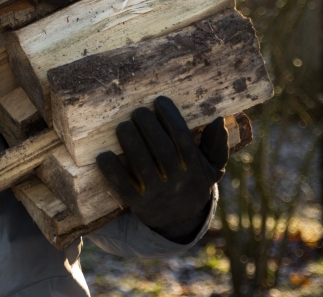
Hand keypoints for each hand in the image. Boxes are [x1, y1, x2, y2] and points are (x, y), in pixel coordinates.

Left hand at [96, 96, 227, 242]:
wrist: (181, 221)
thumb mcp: (212, 168)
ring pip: (142, 164)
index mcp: (194, 167)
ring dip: (130, 142)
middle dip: (147, 125)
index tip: (159, 100)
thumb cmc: (193, 182)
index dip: (170, 116)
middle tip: (137, 111)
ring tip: (122, 126)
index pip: (182, 137)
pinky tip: (103, 155)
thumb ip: (217, 146)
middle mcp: (177, 180)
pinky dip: (111, 170)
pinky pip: (123, 185)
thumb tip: (218, 121)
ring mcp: (156, 192)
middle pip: (161, 149)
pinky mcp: (137, 203)